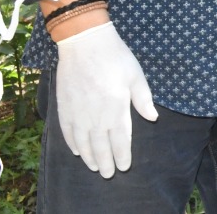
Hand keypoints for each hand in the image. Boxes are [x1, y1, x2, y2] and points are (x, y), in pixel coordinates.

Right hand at [54, 21, 157, 176]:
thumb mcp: (136, 76)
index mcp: (116, 109)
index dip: (122, 155)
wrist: (84, 43)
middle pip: (100, 147)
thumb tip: (153, 118)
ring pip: (83, 144)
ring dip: (89, 158)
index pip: (120, 140)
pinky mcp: (64, 108)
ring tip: (94, 167)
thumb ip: (143, 99)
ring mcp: (77, 113)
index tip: (125, 166)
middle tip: (109, 174)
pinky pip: (67, 132)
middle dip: (106, 162)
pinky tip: (76, 151)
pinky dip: (72, 144)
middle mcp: (95, 116)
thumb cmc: (115, 57)